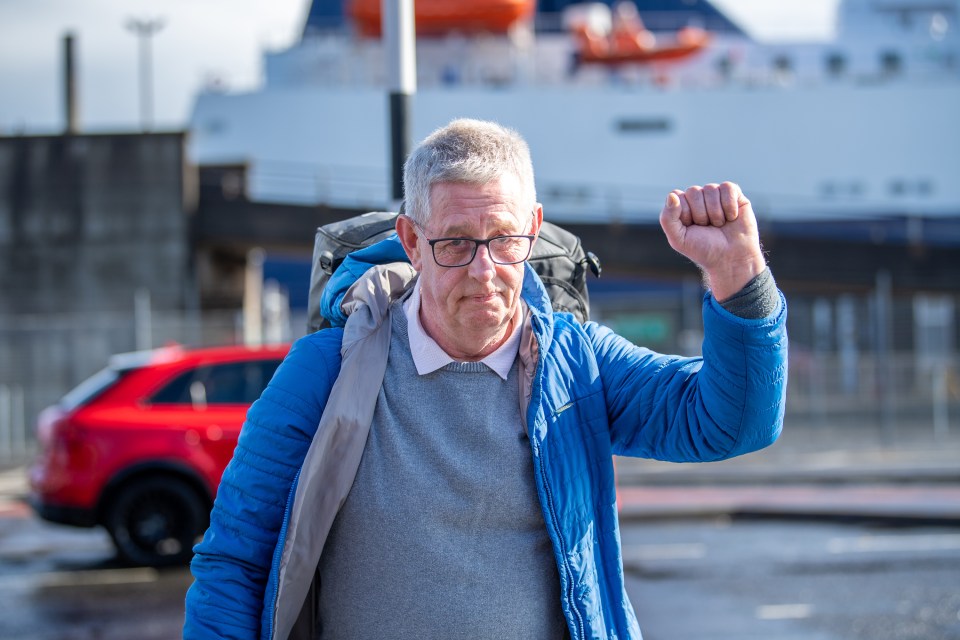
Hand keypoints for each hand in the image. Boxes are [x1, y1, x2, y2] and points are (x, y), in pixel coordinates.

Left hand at [659, 182, 766, 300]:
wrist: (731, 259)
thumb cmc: (704, 250)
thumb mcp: (679, 239)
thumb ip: (668, 218)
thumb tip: (672, 196)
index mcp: (682, 207)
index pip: (677, 196)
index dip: (685, 213)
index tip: (692, 228)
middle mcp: (698, 198)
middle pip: (693, 191)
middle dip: (701, 214)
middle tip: (707, 228)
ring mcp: (715, 195)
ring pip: (710, 189)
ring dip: (716, 213)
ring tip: (720, 225)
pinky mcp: (734, 194)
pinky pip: (728, 188)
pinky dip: (729, 206)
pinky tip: (731, 217)